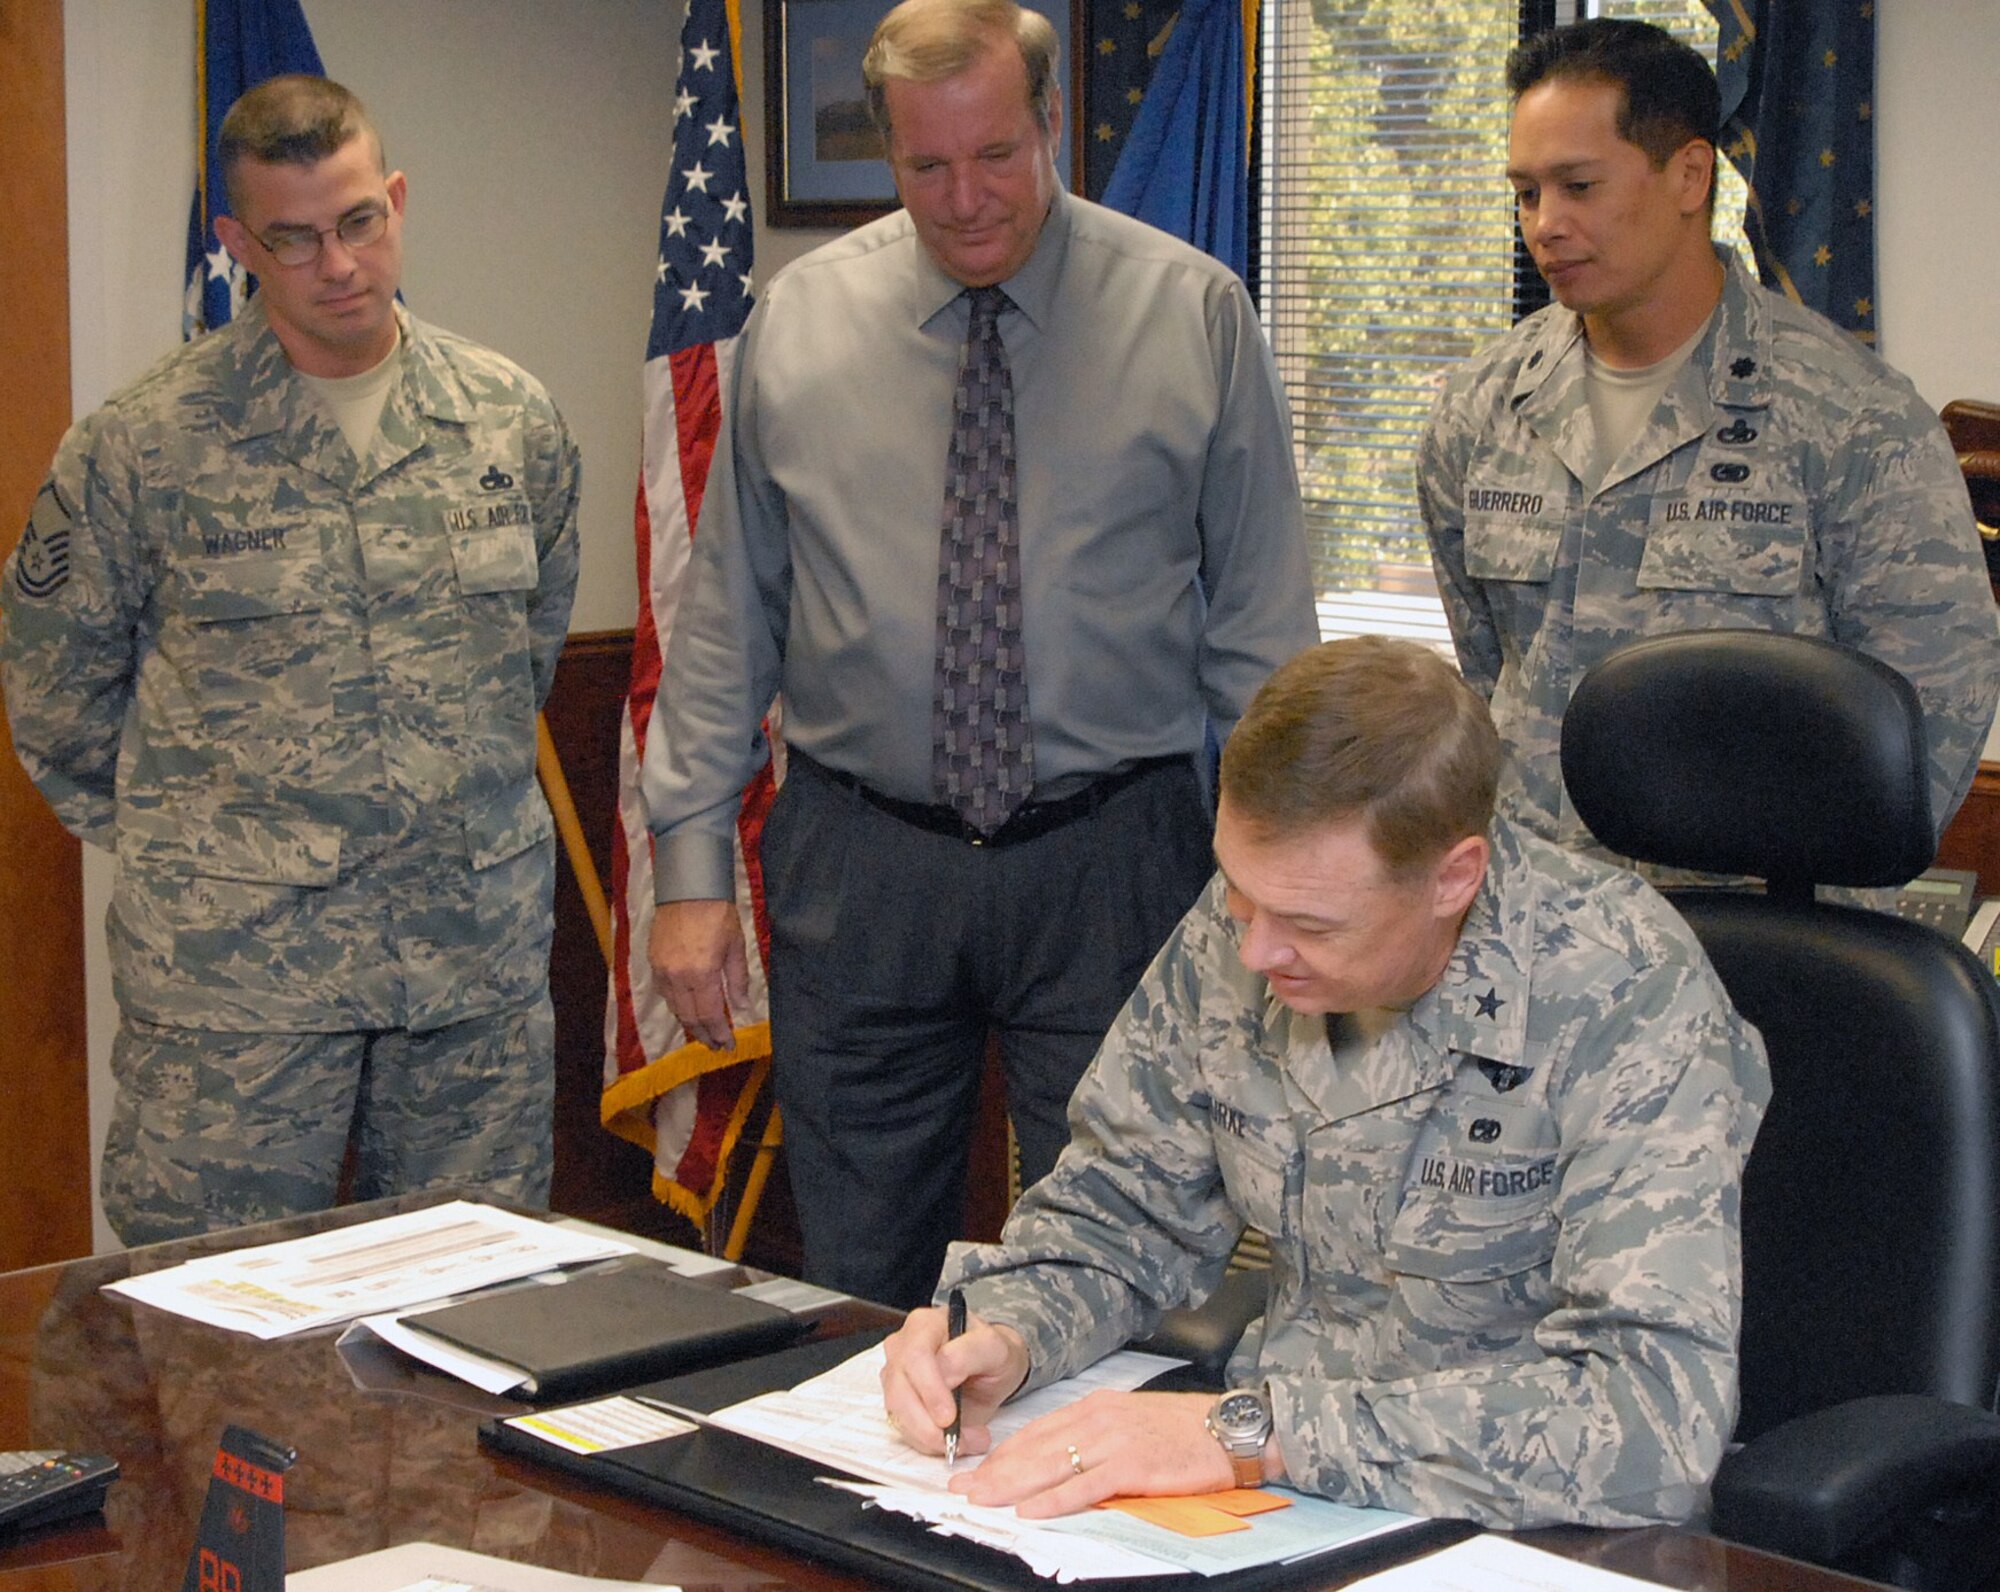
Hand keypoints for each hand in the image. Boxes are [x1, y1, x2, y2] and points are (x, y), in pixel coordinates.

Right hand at [648, 899, 749, 1050]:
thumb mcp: (736, 946)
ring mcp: (662, 970)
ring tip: (704, 1032)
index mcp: (702, 973)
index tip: (729, 1045)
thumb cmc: (717, 914)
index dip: (720, 1034)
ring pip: (674, 1007)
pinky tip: (687, 1008)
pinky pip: (664, 993)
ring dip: (689, 1023)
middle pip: (689, 1017)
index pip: (710, 1015)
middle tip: (716, 1046)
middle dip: (704, 1035)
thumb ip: (737, 980)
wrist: (688, 888)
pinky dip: (677, 1005)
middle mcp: (678, 976)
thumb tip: (741, 1006)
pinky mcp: (653, 962)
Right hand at [880, 1305, 1030, 1458]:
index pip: (915, 1358)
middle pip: (899, 1389)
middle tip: (957, 1440)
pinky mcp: (897, 1400)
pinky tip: (953, 1441)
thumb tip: (944, 1375)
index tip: (949, 1418)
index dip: (930, 1391)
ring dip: (928, 1436)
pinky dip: (927, 1442)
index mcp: (925, 1324)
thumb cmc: (991, 1353)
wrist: (991, 1369)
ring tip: (966, 1442)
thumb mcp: (993, 1347)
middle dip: (925, 1423)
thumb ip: (967, 1355)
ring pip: (897, 1412)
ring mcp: (896, 1373)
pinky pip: (902, 1427)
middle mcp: (903, 1346)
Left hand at [953, 1390, 1252, 1517]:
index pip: (1037, 1431)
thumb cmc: (1181, 1429)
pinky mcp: (1131, 1465)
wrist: (1225, 1428)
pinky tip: (1030, 1510)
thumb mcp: (1130, 1420)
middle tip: (961, 1488)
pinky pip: (1084, 1485)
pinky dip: (1053, 1499)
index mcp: (1095, 1406)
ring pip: (1051, 1465)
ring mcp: (1113, 1441)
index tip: (975, 1470)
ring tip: (982, 1499)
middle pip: (1035, 1448)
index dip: (1003, 1453)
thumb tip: (1060, 1457)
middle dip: (994, 1470)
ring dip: (1011, 1485)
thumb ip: (1095, 1435)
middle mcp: (1098, 1418)